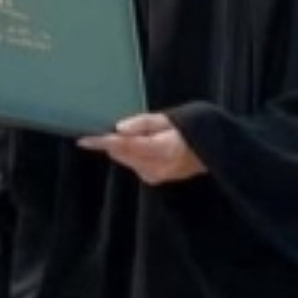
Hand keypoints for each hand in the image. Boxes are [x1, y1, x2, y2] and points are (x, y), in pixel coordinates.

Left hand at [79, 111, 202, 184]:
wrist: (213, 151)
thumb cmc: (192, 129)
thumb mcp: (170, 118)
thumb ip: (144, 124)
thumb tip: (119, 128)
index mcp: (164, 150)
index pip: (127, 146)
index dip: (104, 142)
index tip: (84, 139)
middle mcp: (158, 167)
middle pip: (122, 153)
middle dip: (114, 141)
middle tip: (126, 126)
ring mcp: (156, 176)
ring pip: (125, 158)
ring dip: (124, 147)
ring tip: (147, 135)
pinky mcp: (154, 178)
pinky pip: (134, 163)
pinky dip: (132, 153)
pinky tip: (147, 145)